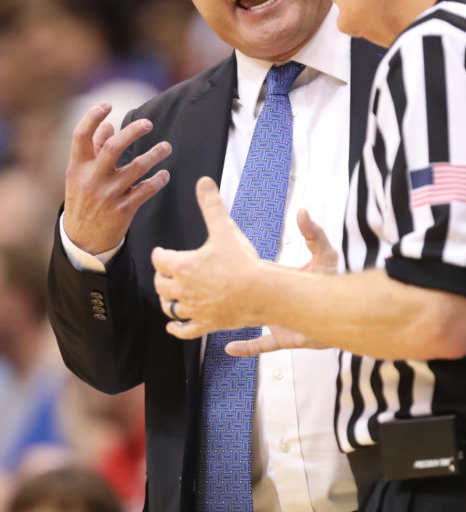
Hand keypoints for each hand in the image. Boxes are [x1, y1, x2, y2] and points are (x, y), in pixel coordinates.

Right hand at [63, 103, 171, 253]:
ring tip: (167, 147)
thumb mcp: (80, 175)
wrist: (83, 240)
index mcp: (77, 166)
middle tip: (149, 124)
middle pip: (114, 147)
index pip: (81, 135)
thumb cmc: (83, 199)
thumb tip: (107, 124)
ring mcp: (108, 194)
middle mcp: (92, 178)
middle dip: (133, 132)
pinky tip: (165, 174)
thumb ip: (94, 149)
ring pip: (137, 168)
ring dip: (156, 154)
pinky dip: (159, 180)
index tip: (107, 104)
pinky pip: (147, 190)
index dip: (92, 117)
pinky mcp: (123, 209)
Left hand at [153, 177, 263, 338]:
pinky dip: (176, 328)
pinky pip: (184, 330)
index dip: (159, 254)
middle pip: (160, 284)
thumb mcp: (225, 228)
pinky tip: (172, 326)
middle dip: (161, 277)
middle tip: (166, 272)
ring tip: (170, 296)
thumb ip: (212, 205)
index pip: (159, 259)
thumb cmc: (243, 261)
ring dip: (167, 301)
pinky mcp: (205, 323)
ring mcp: (194, 308)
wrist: (261, 292)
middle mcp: (183, 289)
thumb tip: (204, 182)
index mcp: (183, 266)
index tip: (161, 252)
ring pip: (169, 307)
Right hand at [224, 209, 335, 354]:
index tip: (220, 259)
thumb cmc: (334, 283)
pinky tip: (230, 348)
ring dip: (231, 318)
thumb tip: (302, 212)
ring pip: (248, 320)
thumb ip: (314, 234)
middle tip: (204, 289)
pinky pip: (262, 344)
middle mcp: (273, 299)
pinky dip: (247, 347)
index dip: (239, 266)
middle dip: (228, 293)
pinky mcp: (284, 337)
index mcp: (277, 278)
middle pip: (245, 296)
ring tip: (210, 315)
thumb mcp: (325, 255)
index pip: (253, 270)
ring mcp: (276, 319)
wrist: (346, 314)